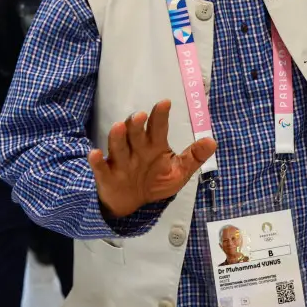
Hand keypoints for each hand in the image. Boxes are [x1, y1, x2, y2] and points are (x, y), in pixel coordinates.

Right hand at [88, 100, 216, 218]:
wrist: (132, 203)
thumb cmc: (156, 181)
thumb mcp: (178, 172)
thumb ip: (194, 157)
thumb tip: (212, 141)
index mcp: (154, 146)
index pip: (158, 127)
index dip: (160, 115)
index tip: (165, 103)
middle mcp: (136, 150)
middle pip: (135, 133)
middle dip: (137, 125)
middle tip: (140, 116)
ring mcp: (120, 162)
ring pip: (118, 146)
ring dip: (118, 137)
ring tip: (119, 126)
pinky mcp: (107, 176)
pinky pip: (100, 168)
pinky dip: (96, 161)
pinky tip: (94, 154)